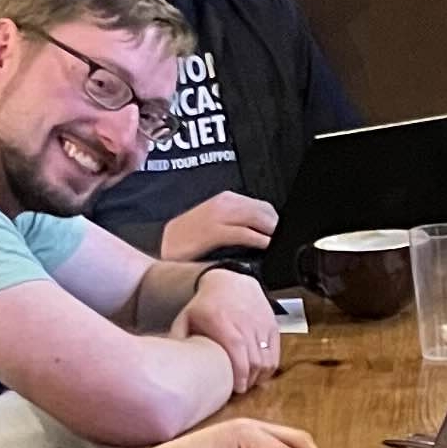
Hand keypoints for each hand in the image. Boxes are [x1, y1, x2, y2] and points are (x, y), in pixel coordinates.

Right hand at [161, 193, 278, 263]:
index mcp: (226, 200)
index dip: (276, 220)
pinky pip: (243, 234)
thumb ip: (236, 224)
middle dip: (277, 226)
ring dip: (272, 232)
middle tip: (286, 241)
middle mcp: (223, 203)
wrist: (160, 246)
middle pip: (264, 211)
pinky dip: (259, 240)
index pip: (262, 206)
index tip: (285, 232)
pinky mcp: (212, 231)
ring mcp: (217, 216)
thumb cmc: (187, 240)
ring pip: (257, 219)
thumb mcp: (214, 224)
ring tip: (280, 244)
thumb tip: (262, 234)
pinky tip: (266, 247)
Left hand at [176, 271, 281, 390]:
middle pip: (254, 359)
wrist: (230, 281)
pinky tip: (259, 373)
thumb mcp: (186, 318)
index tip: (237, 389)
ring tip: (248, 383)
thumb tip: (171, 362)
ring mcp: (261, 323)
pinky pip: (275, 352)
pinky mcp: (271, 325)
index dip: (239, 372)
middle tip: (240, 390)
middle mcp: (244, 321)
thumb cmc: (205, 305)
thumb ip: (178, 339)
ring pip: (267, 358)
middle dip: (249, 380)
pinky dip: (269, 367)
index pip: (236, 350)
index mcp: (220, 321)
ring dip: (259, 376)